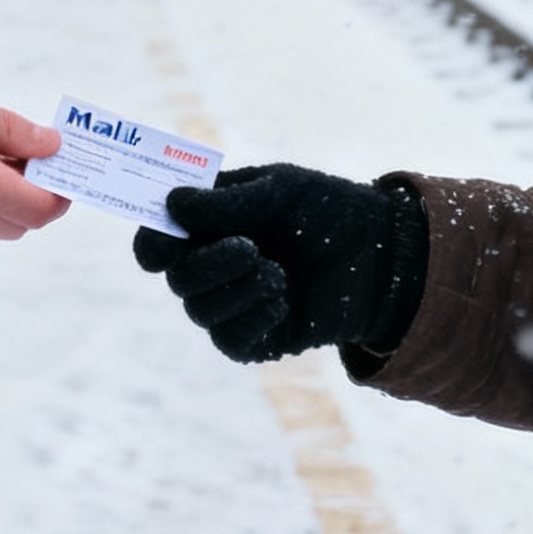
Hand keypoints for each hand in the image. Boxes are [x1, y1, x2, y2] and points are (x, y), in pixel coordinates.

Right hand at [132, 164, 426, 363]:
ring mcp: (232, 305)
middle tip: (251, 248)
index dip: (151, 243)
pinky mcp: (257, 338)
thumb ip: (225, 202)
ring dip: (236, 290)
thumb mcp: (278, 192)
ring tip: (278, 272)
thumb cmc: (326, 209)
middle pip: (176, 278)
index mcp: (207, 226)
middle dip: (208, 264)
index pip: (156, 242)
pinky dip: (251, 319)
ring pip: (199, 311)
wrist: (381, 253)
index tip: (168, 240)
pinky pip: (230, 341)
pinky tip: (281, 300)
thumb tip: (171, 204)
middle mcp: (212, 267)